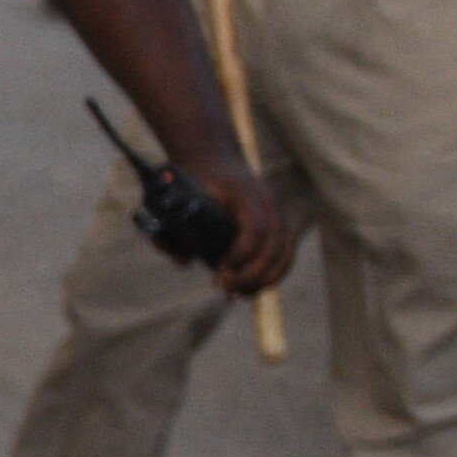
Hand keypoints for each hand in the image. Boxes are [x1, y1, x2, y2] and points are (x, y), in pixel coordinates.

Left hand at [184, 150, 293, 293]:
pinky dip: (271, 276)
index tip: (220, 271)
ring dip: (263, 281)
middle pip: (273, 247)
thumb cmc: (194, 181)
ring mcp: (278, 213)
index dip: (240, 255)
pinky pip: (285, 255)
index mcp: (245, 192)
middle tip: (225, 288)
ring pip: (284, 254)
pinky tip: (251, 290)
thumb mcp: (176, 197)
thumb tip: (183, 262)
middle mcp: (268, 202)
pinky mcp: (280, 225)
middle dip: (250, 275)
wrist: (215, 160)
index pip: (255, 229)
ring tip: (236, 295)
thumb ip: (171, 227)